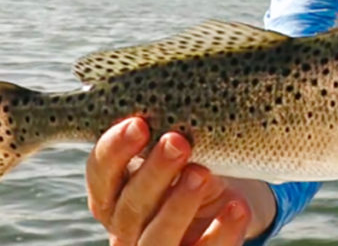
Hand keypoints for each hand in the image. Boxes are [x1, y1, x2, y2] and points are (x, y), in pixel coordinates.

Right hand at [85, 117, 274, 245]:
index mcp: (112, 191)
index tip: (139, 123)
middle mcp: (125, 225)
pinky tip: (237, 207)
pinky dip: (221, 232)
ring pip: (155, 239)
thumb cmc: (190, 166)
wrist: (224, 207)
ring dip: (178, 205)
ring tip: (202, 173)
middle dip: (153, 172)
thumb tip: (179, 104)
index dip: (115, 150)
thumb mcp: (177, 151)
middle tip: (179, 141)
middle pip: (129, 206)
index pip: (100, 172)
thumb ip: (167, 135)